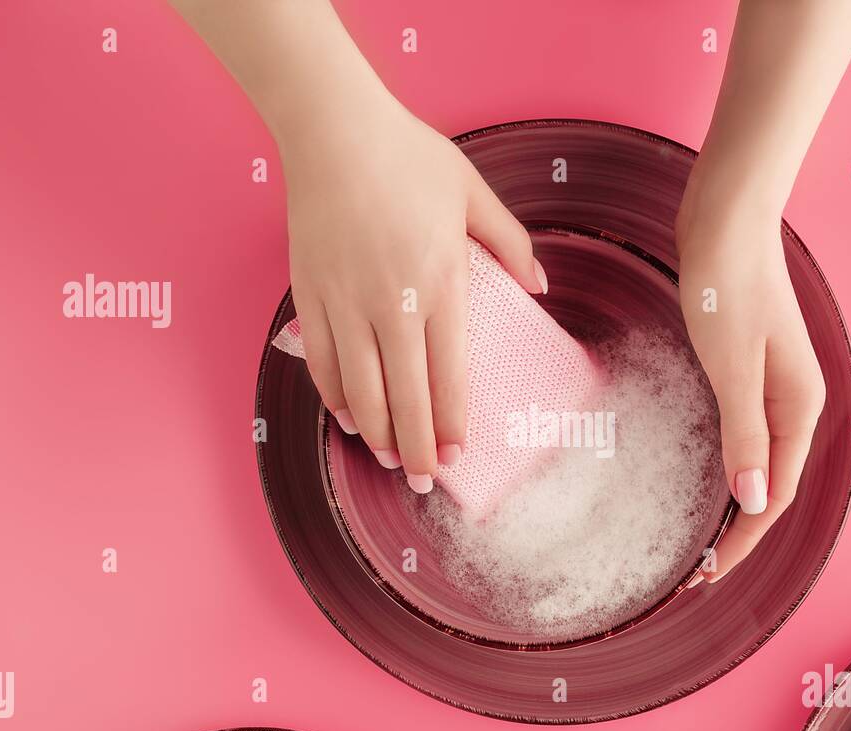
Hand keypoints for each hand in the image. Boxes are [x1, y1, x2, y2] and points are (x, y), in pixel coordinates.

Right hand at [282, 105, 542, 491]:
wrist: (334, 129)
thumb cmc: (409, 156)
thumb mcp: (474, 194)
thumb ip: (511, 244)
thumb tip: (541, 286)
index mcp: (441, 283)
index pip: (449, 376)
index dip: (451, 424)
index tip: (457, 456)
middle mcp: (391, 303)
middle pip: (404, 398)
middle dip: (414, 448)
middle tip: (423, 481)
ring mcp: (345, 302)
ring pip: (359, 389)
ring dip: (375, 432)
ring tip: (387, 458)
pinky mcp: (309, 295)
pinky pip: (321, 361)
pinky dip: (334, 395)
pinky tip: (348, 416)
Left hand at [676, 193, 825, 584]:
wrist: (725, 219)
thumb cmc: (726, 286)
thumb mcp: (734, 367)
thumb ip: (745, 436)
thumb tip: (754, 499)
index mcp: (800, 406)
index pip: (776, 493)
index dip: (745, 539)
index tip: (708, 573)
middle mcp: (796, 401)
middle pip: (774, 483)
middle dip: (743, 530)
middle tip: (701, 570)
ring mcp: (776, 385)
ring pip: (762, 461)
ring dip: (739, 501)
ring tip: (707, 539)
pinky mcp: (752, 368)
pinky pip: (748, 433)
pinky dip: (733, 465)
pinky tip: (714, 478)